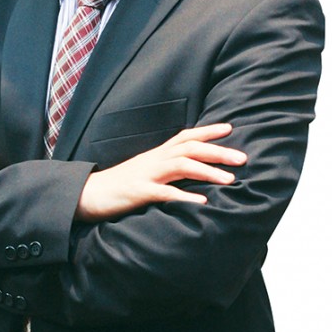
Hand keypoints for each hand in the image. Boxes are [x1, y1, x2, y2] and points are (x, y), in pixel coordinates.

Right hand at [75, 123, 245, 221]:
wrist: (87, 195)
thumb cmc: (119, 187)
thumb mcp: (146, 173)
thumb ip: (166, 171)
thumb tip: (190, 173)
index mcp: (156, 155)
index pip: (185, 137)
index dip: (207, 131)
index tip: (230, 128)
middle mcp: (153, 160)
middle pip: (189, 148)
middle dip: (217, 151)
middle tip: (243, 158)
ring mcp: (146, 175)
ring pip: (181, 166)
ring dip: (207, 172)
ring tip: (230, 180)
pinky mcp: (138, 193)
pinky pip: (164, 193)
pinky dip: (184, 197)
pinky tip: (202, 203)